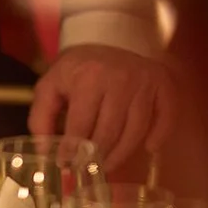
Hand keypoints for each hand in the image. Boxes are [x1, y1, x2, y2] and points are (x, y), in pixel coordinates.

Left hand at [29, 45, 176, 171]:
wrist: (108, 38)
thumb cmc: (78, 69)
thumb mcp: (51, 85)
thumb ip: (41, 118)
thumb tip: (44, 153)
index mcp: (87, 78)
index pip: (80, 126)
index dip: (72, 151)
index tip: (66, 165)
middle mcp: (118, 79)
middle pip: (109, 133)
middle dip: (96, 158)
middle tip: (88, 169)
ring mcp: (143, 81)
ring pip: (135, 132)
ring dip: (121, 155)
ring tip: (108, 164)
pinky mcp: (162, 84)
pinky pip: (165, 118)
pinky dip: (159, 137)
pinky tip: (149, 148)